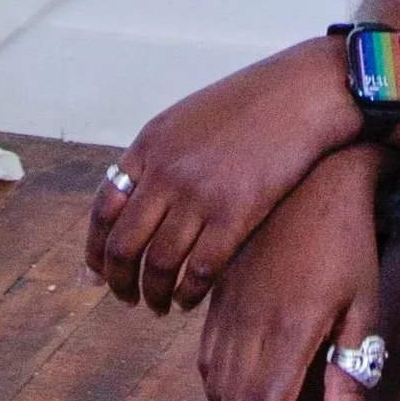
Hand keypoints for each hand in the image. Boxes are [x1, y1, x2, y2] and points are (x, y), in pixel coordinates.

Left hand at [85, 36, 363, 310]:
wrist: (303, 94)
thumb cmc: (253, 104)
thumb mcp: (189, 119)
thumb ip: (160, 155)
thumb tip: (137, 194)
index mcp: (149, 147)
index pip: (103, 210)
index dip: (96, 249)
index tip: (99, 272)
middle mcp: (166, 173)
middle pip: (124, 245)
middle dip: (119, 282)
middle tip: (127, 298)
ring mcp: (199, 195)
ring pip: (159, 264)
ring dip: (154, 294)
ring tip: (160, 306)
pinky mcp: (236, 214)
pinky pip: (199, 270)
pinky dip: (189, 293)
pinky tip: (190, 301)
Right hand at [196, 144, 385, 400]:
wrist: (312, 180)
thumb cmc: (349, 244)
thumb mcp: (362, 307)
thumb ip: (350, 376)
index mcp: (288, 331)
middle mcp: (249, 326)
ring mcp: (228, 310)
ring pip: (215, 387)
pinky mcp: (221, 298)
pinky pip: (207, 359)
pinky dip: (216, 395)